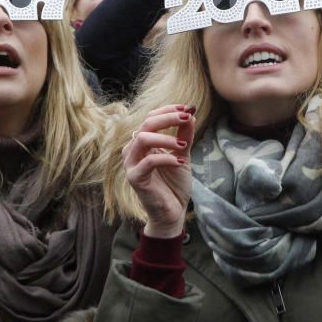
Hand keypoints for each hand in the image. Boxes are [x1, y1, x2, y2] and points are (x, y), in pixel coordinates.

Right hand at [123, 105, 195, 237]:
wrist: (172, 212)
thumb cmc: (174, 184)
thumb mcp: (182, 155)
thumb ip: (184, 136)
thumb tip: (190, 114)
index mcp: (142, 142)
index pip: (150, 118)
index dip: (168, 110)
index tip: (187, 109)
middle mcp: (133, 150)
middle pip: (146, 124)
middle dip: (168, 118)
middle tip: (187, 117)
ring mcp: (131, 163)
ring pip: (143, 138)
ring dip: (166, 138)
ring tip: (183, 144)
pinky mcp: (134, 178)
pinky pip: (148, 161)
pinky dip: (166, 159)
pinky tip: (179, 162)